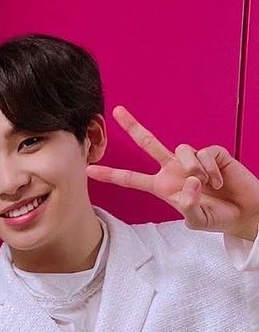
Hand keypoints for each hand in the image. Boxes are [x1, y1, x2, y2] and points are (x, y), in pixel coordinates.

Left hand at [87, 105, 258, 241]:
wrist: (243, 211)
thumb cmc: (216, 217)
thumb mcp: (195, 220)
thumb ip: (187, 206)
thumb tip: (188, 184)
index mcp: (162, 187)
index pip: (131, 179)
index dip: (111, 174)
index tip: (88, 170)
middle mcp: (173, 169)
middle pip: (149, 143)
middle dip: (133, 127)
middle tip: (116, 111)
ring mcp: (191, 160)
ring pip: (182, 150)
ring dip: (194, 170)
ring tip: (208, 186)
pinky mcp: (212, 153)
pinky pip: (204, 154)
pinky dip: (211, 169)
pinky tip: (219, 181)